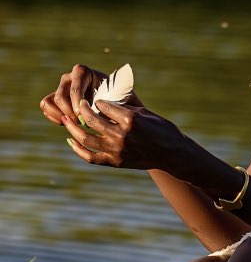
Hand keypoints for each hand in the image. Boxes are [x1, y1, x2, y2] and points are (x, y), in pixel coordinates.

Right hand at [39, 64, 107, 125]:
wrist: (109, 94)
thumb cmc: (112, 94)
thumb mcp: (112, 95)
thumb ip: (103, 101)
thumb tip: (90, 113)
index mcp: (81, 72)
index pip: (75, 90)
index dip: (77, 106)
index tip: (85, 117)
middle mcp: (68, 77)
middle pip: (60, 98)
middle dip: (70, 113)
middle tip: (82, 123)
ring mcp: (59, 87)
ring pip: (48, 102)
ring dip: (59, 116)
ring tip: (74, 123)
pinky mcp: (54, 97)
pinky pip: (46, 107)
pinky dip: (55, 117)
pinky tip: (69, 122)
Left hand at [63, 98, 186, 171]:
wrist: (172, 154)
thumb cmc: (162, 129)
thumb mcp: (144, 113)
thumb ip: (123, 108)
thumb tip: (103, 100)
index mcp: (130, 120)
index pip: (103, 105)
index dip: (97, 101)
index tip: (95, 98)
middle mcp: (121, 135)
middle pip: (91, 120)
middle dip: (82, 110)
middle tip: (78, 103)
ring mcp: (117, 150)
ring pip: (86, 138)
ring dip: (72, 128)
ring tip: (66, 120)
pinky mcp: (115, 162)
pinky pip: (90, 157)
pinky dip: (78, 149)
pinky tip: (71, 141)